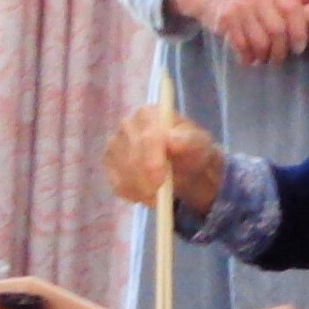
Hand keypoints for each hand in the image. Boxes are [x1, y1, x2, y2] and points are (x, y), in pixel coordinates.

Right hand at [101, 104, 226, 215]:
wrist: (183, 166)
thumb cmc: (191, 151)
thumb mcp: (199, 145)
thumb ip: (188, 141)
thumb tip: (171, 140)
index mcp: (149, 113)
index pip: (147, 138)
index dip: (152, 162)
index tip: (161, 181)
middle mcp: (127, 124)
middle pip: (131, 157)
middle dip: (146, 180)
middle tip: (161, 195)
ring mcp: (115, 143)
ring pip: (122, 173)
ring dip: (141, 190)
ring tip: (159, 195)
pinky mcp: (110, 163)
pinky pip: (116, 183)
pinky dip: (132, 194)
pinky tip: (147, 194)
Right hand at [174, 0, 308, 67]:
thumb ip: (286, 5)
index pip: (293, 9)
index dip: (299, 32)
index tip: (298, 48)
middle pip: (277, 31)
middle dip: (279, 51)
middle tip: (277, 59)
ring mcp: (240, 6)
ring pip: (260, 41)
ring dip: (263, 57)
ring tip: (262, 59)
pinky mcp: (225, 19)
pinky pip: (242, 46)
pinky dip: (247, 58)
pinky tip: (248, 59)